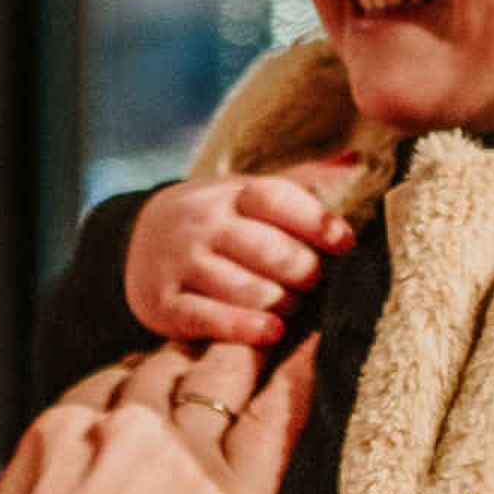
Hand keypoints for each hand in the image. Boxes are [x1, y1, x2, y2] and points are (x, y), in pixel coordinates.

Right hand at [0, 337, 315, 493]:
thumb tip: (14, 493)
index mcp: (60, 430)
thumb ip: (11, 493)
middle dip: (195, 359)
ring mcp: (178, 452)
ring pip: (220, 378)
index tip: (161, 391)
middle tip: (228, 349)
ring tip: (275, 333)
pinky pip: (274, 418)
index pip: (113, 384)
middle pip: (169, 369)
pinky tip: (318, 347)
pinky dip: (298, 376)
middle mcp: (121, 426)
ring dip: (244, 357)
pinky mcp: (230, 493)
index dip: (142, 385)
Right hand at [124, 162, 363, 347]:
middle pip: (269, 251)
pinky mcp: (162, 303)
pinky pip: (209, 318)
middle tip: (312, 283)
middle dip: (304, 272)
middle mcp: (202, 223)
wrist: (136, 240)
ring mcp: (180, 263)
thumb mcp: (250, 195)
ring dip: (282, 304)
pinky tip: (272, 332)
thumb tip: (358, 161)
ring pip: (246, 289)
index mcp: (230, 193)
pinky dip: (244, 328)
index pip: (277, 198)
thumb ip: (303, 182)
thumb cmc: (218, 222)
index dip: (317, 221)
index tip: (345, 243)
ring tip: (290, 308)